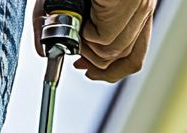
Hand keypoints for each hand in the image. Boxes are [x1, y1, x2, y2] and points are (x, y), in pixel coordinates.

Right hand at [34, 0, 155, 82]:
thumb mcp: (75, 0)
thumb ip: (70, 26)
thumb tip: (46, 52)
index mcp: (135, 7)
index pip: (134, 57)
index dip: (111, 72)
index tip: (88, 71)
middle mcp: (140, 6)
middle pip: (123, 58)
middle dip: (94, 62)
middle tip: (76, 53)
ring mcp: (137, 4)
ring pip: (112, 51)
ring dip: (86, 47)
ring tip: (75, 29)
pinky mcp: (125, 1)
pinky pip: (104, 38)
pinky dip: (85, 36)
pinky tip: (79, 21)